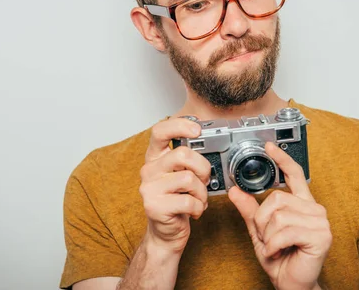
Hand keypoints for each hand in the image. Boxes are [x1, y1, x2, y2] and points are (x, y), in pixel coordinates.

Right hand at [139, 118, 211, 253]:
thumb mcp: (180, 175)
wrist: (166, 233)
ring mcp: (149, 188)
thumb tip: (209, 141)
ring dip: (201, 192)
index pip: (160, 131)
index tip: (197, 129)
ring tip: (198, 199)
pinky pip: (188, 201)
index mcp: (155, 157)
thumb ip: (188, 159)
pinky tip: (193, 211)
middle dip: (202, 168)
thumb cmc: (177, 201)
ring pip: (188, 179)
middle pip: (182, 154)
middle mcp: (149, 170)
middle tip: (204, 180)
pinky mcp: (154, 206)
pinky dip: (198, 207)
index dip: (179, 125)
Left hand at [228, 142, 331, 289]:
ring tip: (274, 246)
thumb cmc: (279, 258)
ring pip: (278, 215)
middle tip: (268, 238)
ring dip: (267, 235)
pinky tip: (277, 252)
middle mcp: (314, 209)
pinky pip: (285, 231)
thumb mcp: (259, 231)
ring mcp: (320, 222)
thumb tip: (235, 191)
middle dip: (263, 221)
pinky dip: (273, 244)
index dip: (282, 158)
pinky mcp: (322, 236)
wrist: (291, 284)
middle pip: (276, 198)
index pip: (294, 174)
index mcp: (301, 204)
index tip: (269, 146)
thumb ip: (250, 210)